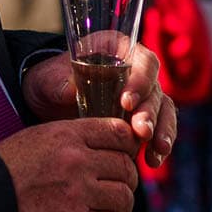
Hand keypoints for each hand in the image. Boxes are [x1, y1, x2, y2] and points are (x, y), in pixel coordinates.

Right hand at [0, 118, 139, 211]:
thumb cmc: (2, 175)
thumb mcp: (34, 140)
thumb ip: (70, 139)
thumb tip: (104, 145)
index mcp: (65, 136)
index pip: (118, 132)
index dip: (128, 145)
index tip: (126, 154)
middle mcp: (76, 161)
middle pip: (126, 166)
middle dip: (126, 177)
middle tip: (118, 186)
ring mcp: (78, 194)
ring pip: (124, 196)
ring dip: (120, 203)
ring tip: (107, 208)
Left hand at [22, 43, 177, 168]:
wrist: (49, 105)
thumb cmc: (50, 83)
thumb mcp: (47, 80)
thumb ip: (57, 82)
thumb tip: (70, 91)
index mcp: (118, 50)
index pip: (142, 60)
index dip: (140, 80)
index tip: (126, 102)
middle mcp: (136, 71)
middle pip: (155, 89)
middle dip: (150, 112)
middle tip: (141, 132)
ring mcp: (143, 96)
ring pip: (164, 110)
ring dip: (162, 131)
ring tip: (155, 151)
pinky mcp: (143, 119)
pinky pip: (160, 130)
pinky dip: (159, 146)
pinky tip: (153, 160)